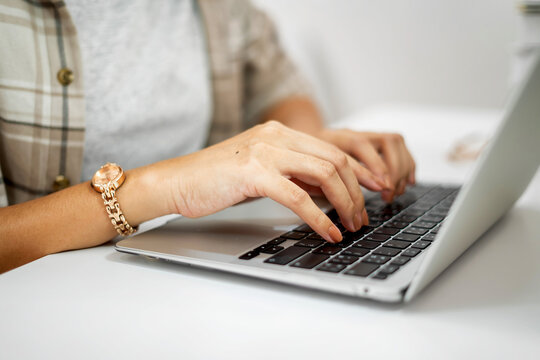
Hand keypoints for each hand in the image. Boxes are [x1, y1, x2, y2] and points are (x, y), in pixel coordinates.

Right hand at [154, 122, 386, 242]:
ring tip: (350, 226)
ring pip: (324, 174)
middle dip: (356, 191)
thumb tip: (328, 191)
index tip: (370, 195)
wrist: (177, 180)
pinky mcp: (254, 173)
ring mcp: (265, 151)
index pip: (332, 150)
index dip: (357, 174)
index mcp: (280, 132)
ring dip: (344, 203)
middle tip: (361, 217)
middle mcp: (276, 135)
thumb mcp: (262, 170)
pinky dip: (319, 218)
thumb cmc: (216, 179)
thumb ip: (294, 174)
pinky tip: (328, 232)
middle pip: (335, 160)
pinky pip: (298, 197)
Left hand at [316, 129, 415, 201]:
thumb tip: (344, 207)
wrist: (302, 146)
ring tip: (394, 191)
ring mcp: (364, 134)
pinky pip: (399, 146)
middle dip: (392, 170)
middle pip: (384, 140)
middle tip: (387, 194)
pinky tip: (406, 182)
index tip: (381, 188)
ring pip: (393, 141)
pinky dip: (406, 164)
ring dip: (400, 167)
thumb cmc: (306, 165)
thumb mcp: (308, 174)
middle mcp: (353, 132)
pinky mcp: (375, 141)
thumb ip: (324, 185)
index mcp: (333, 138)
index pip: (358, 144)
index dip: (373, 166)